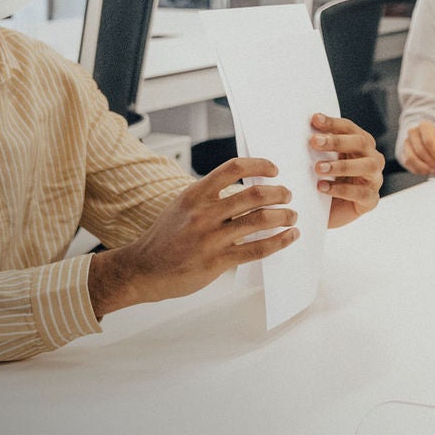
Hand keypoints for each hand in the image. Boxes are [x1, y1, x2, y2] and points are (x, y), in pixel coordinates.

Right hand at [89, 157, 294, 315]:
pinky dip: (280, 241)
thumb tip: (244, 191)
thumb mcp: (181, 207)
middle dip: (279, 193)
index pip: (232, 168)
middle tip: (287, 195)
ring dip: (284, 216)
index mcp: (195, 195)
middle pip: (254, 194)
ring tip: (291, 216)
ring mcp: (211, 238)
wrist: (142, 270)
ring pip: (260, 220)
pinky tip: (289, 237)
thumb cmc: (164, 238)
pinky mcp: (217, 261)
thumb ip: (208, 198)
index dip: (258, 165)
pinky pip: (257, 249)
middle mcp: (204, 213)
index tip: (273, 170)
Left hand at [312, 113, 383, 229]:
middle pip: (361, 143)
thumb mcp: (321, 161)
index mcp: (361, 144)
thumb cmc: (324, 181)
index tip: (314, 120)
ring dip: (342, 165)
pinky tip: (322, 187)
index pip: (350, 128)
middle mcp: (372, 158)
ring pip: (367, 166)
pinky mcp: (371, 200)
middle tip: (314, 142)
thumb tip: (302, 127)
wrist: (325, 214)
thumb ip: (318, 146)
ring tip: (318, 168)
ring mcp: (374, 180)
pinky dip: (341, 189)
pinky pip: (361, 193)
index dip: (333, 123)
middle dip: (337, 141)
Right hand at [400, 120, 434, 175]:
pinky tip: (427, 170)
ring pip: (411, 158)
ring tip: (433, 170)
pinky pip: (408, 164)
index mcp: (425, 126)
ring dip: (423, 167)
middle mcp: (413, 133)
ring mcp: (406, 143)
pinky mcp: (403, 154)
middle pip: (420, 150)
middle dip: (430, 162)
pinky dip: (418, 170)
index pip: (429, 141)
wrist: (429, 141)